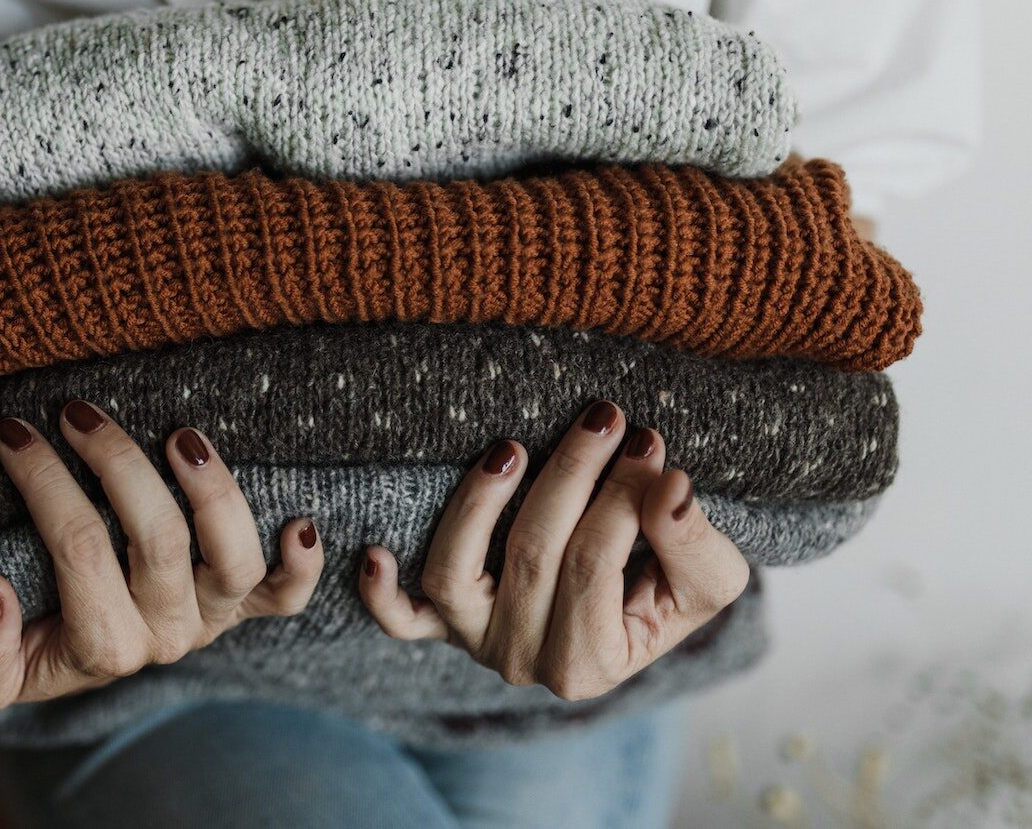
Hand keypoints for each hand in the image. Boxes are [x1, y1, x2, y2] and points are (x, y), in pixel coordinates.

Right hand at [0, 402, 322, 708]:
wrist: (70, 666)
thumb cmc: (27, 649)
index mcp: (101, 646)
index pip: (77, 548)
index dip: (45, 483)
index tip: (13, 431)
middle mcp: (166, 633)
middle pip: (156, 540)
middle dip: (115, 463)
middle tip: (76, 412)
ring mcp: (213, 617)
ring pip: (233, 559)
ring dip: (212, 492)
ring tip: (178, 435)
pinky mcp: (245, 604)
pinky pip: (288, 595)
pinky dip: (302, 563)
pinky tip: (300, 520)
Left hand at [359, 401, 748, 699]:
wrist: (631, 607)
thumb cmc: (667, 586)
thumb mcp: (708, 577)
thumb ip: (693, 540)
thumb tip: (669, 486)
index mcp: (591, 665)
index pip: (594, 565)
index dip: (621, 498)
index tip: (647, 439)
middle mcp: (523, 662)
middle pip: (532, 555)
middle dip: (572, 476)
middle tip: (604, 417)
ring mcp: (473, 640)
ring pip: (453, 574)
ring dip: (478, 504)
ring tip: (511, 447)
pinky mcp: (438, 620)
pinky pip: (398, 617)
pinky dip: (381, 591)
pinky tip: (375, 550)